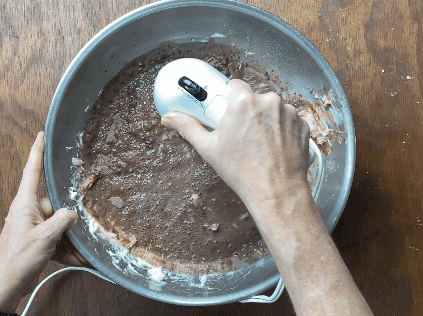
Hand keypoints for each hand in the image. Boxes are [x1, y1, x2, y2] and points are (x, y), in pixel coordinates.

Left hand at [0, 132, 87, 313]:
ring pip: (58, 223)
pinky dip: (66, 248)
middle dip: (69, 216)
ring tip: (79, 251)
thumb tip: (72, 213)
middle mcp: (28, 211)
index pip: (32, 170)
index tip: (41, 134)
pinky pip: (56, 238)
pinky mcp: (36, 240)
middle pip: (54, 203)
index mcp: (25, 203)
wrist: (5, 286)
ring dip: (69, 238)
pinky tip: (76, 260)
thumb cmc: (19, 259)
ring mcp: (32, 226)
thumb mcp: (45, 237)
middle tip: (82, 224)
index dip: (37, 151)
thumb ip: (63, 219)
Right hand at [161, 79, 310, 216]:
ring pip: (271, 108)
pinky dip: (281, 129)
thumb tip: (170, 118)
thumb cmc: (242, 171)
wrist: (276, 191)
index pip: (233, 86)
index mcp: (243, 102)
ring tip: (259, 144)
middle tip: (240, 133)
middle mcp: (268, 101)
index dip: (229, 99)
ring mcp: (288, 112)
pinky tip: (273, 147)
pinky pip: (287, 120)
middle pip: (253, 98)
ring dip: (265, 120)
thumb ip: (188, 127)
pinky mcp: (302, 124)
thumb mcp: (208, 148)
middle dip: (247, 112)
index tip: (226, 111)